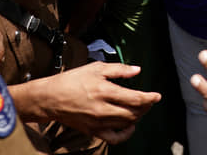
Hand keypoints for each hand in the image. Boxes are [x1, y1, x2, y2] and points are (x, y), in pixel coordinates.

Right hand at [42, 61, 160, 143]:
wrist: (50, 98)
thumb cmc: (72, 80)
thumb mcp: (96, 68)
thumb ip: (119, 69)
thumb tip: (137, 70)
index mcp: (104, 91)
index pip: (135, 98)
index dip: (149, 98)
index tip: (157, 96)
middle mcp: (103, 109)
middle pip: (133, 112)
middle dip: (146, 107)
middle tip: (150, 100)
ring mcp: (98, 122)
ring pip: (126, 123)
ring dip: (138, 116)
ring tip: (141, 108)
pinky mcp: (93, 131)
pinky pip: (114, 138)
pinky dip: (125, 134)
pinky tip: (130, 126)